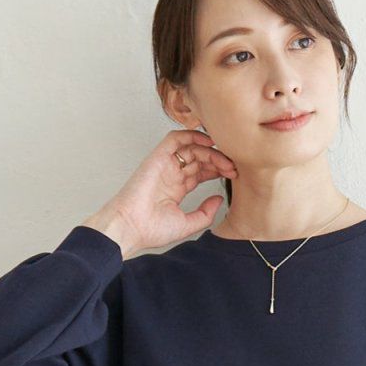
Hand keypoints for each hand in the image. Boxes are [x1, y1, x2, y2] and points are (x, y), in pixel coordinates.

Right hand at [81, 128, 238, 257]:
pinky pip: (175, 139)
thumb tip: (219, 199)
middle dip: (218, 161)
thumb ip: (205, 213)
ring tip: (225, 160)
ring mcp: (164, 165)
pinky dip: (192, 135)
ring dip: (210, 151)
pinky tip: (208, 141)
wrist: (131, 226)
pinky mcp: (157, 157)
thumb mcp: (188, 224)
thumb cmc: (151, 229)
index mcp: (176, 189)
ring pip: (191, 148)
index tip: (233, 175)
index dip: (217, 170)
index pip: (201, 172)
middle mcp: (171, 175)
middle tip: (233, 167)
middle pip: (199, 159)